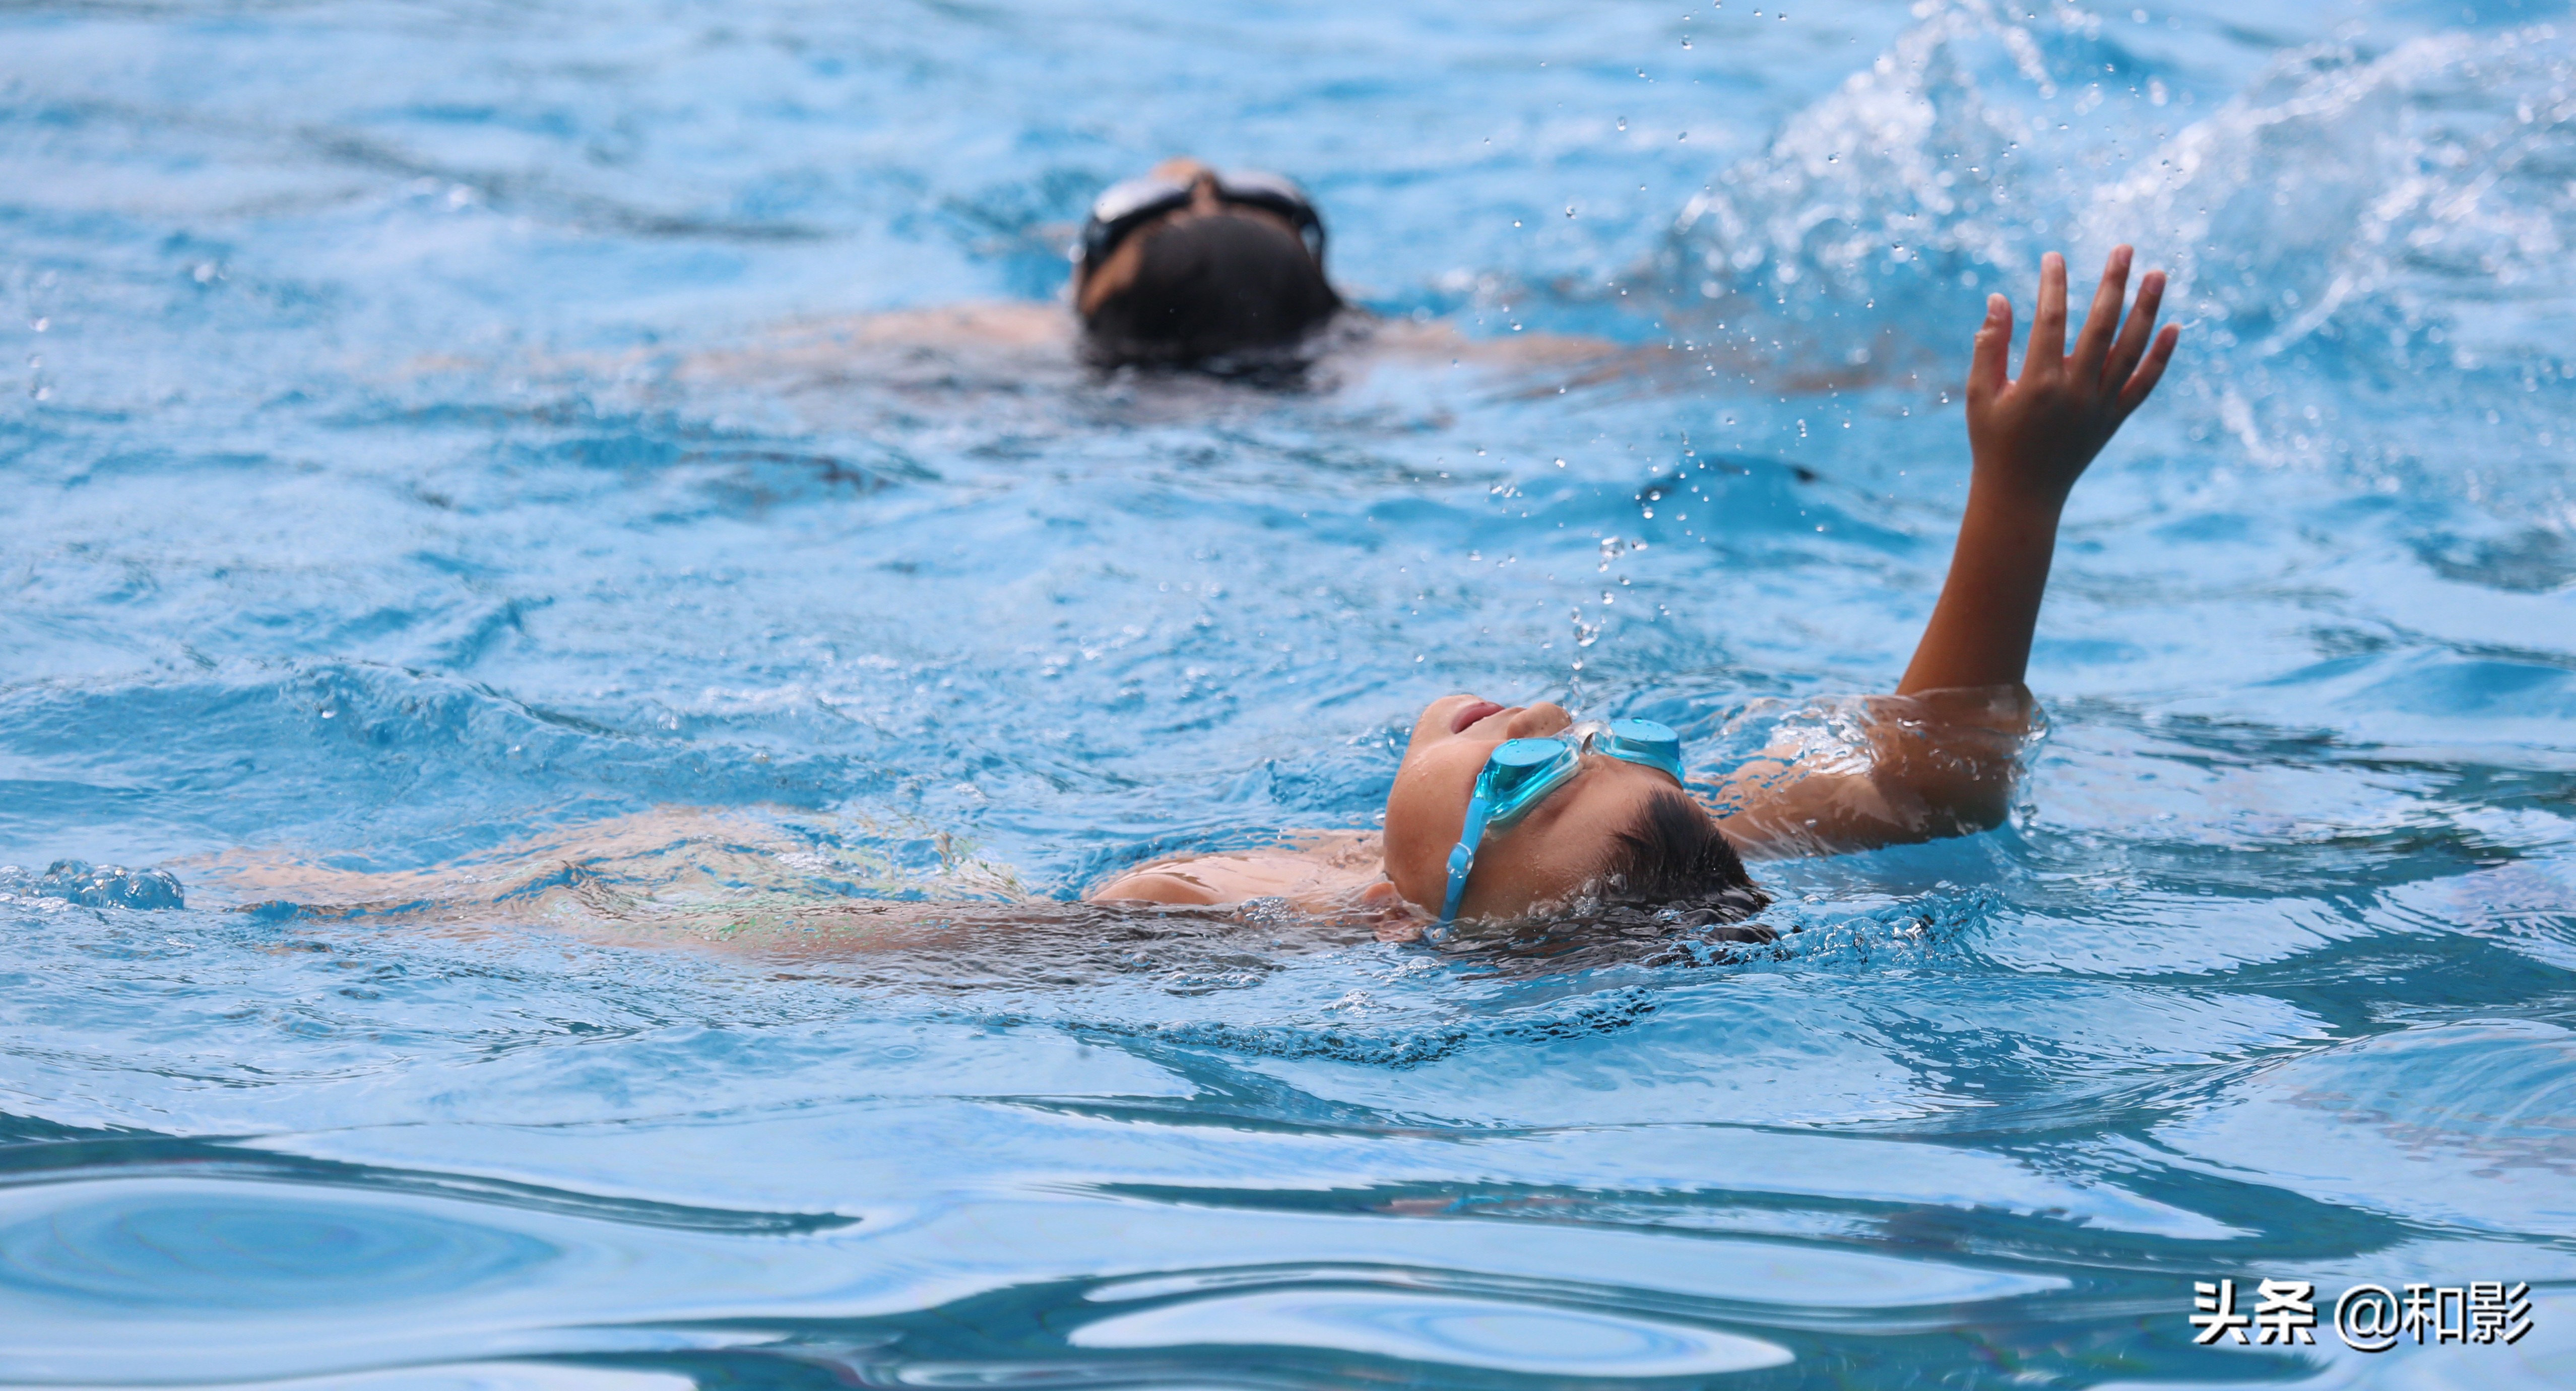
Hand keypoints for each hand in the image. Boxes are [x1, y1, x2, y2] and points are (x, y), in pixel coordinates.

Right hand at [1967, 247, 2177, 507]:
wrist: (2022, 496)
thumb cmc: (1993, 443)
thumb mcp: (1979, 395)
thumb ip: (1989, 346)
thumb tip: (1998, 299)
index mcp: (2038, 384)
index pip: (2050, 320)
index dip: (2053, 285)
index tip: (2054, 257)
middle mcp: (2076, 392)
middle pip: (2101, 326)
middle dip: (2113, 283)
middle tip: (2124, 248)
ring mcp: (2100, 406)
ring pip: (2131, 349)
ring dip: (2147, 309)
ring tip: (2159, 273)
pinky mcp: (2115, 419)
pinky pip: (2144, 383)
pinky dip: (2162, 356)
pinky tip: (2175, 326)